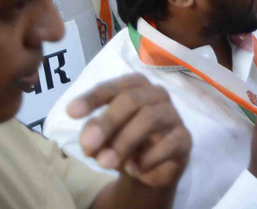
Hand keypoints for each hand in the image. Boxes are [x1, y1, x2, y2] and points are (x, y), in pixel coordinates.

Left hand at [66, 74, 191, 188]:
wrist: (148, 169)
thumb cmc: (124, 142)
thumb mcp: (103, 139)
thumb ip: (94, 134)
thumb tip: (89, 139)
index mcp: (136, 87)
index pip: (115, 86)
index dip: (93, 97)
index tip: (71, 113)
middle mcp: (157, 95)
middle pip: (133, 99)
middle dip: (107, 122)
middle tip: (88, 144)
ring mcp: (173, 115)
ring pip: (150, 117)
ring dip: (124, 141)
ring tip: (105, 163)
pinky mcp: (185, 138)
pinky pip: (169, 142)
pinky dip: (148, 157)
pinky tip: (134, 168)